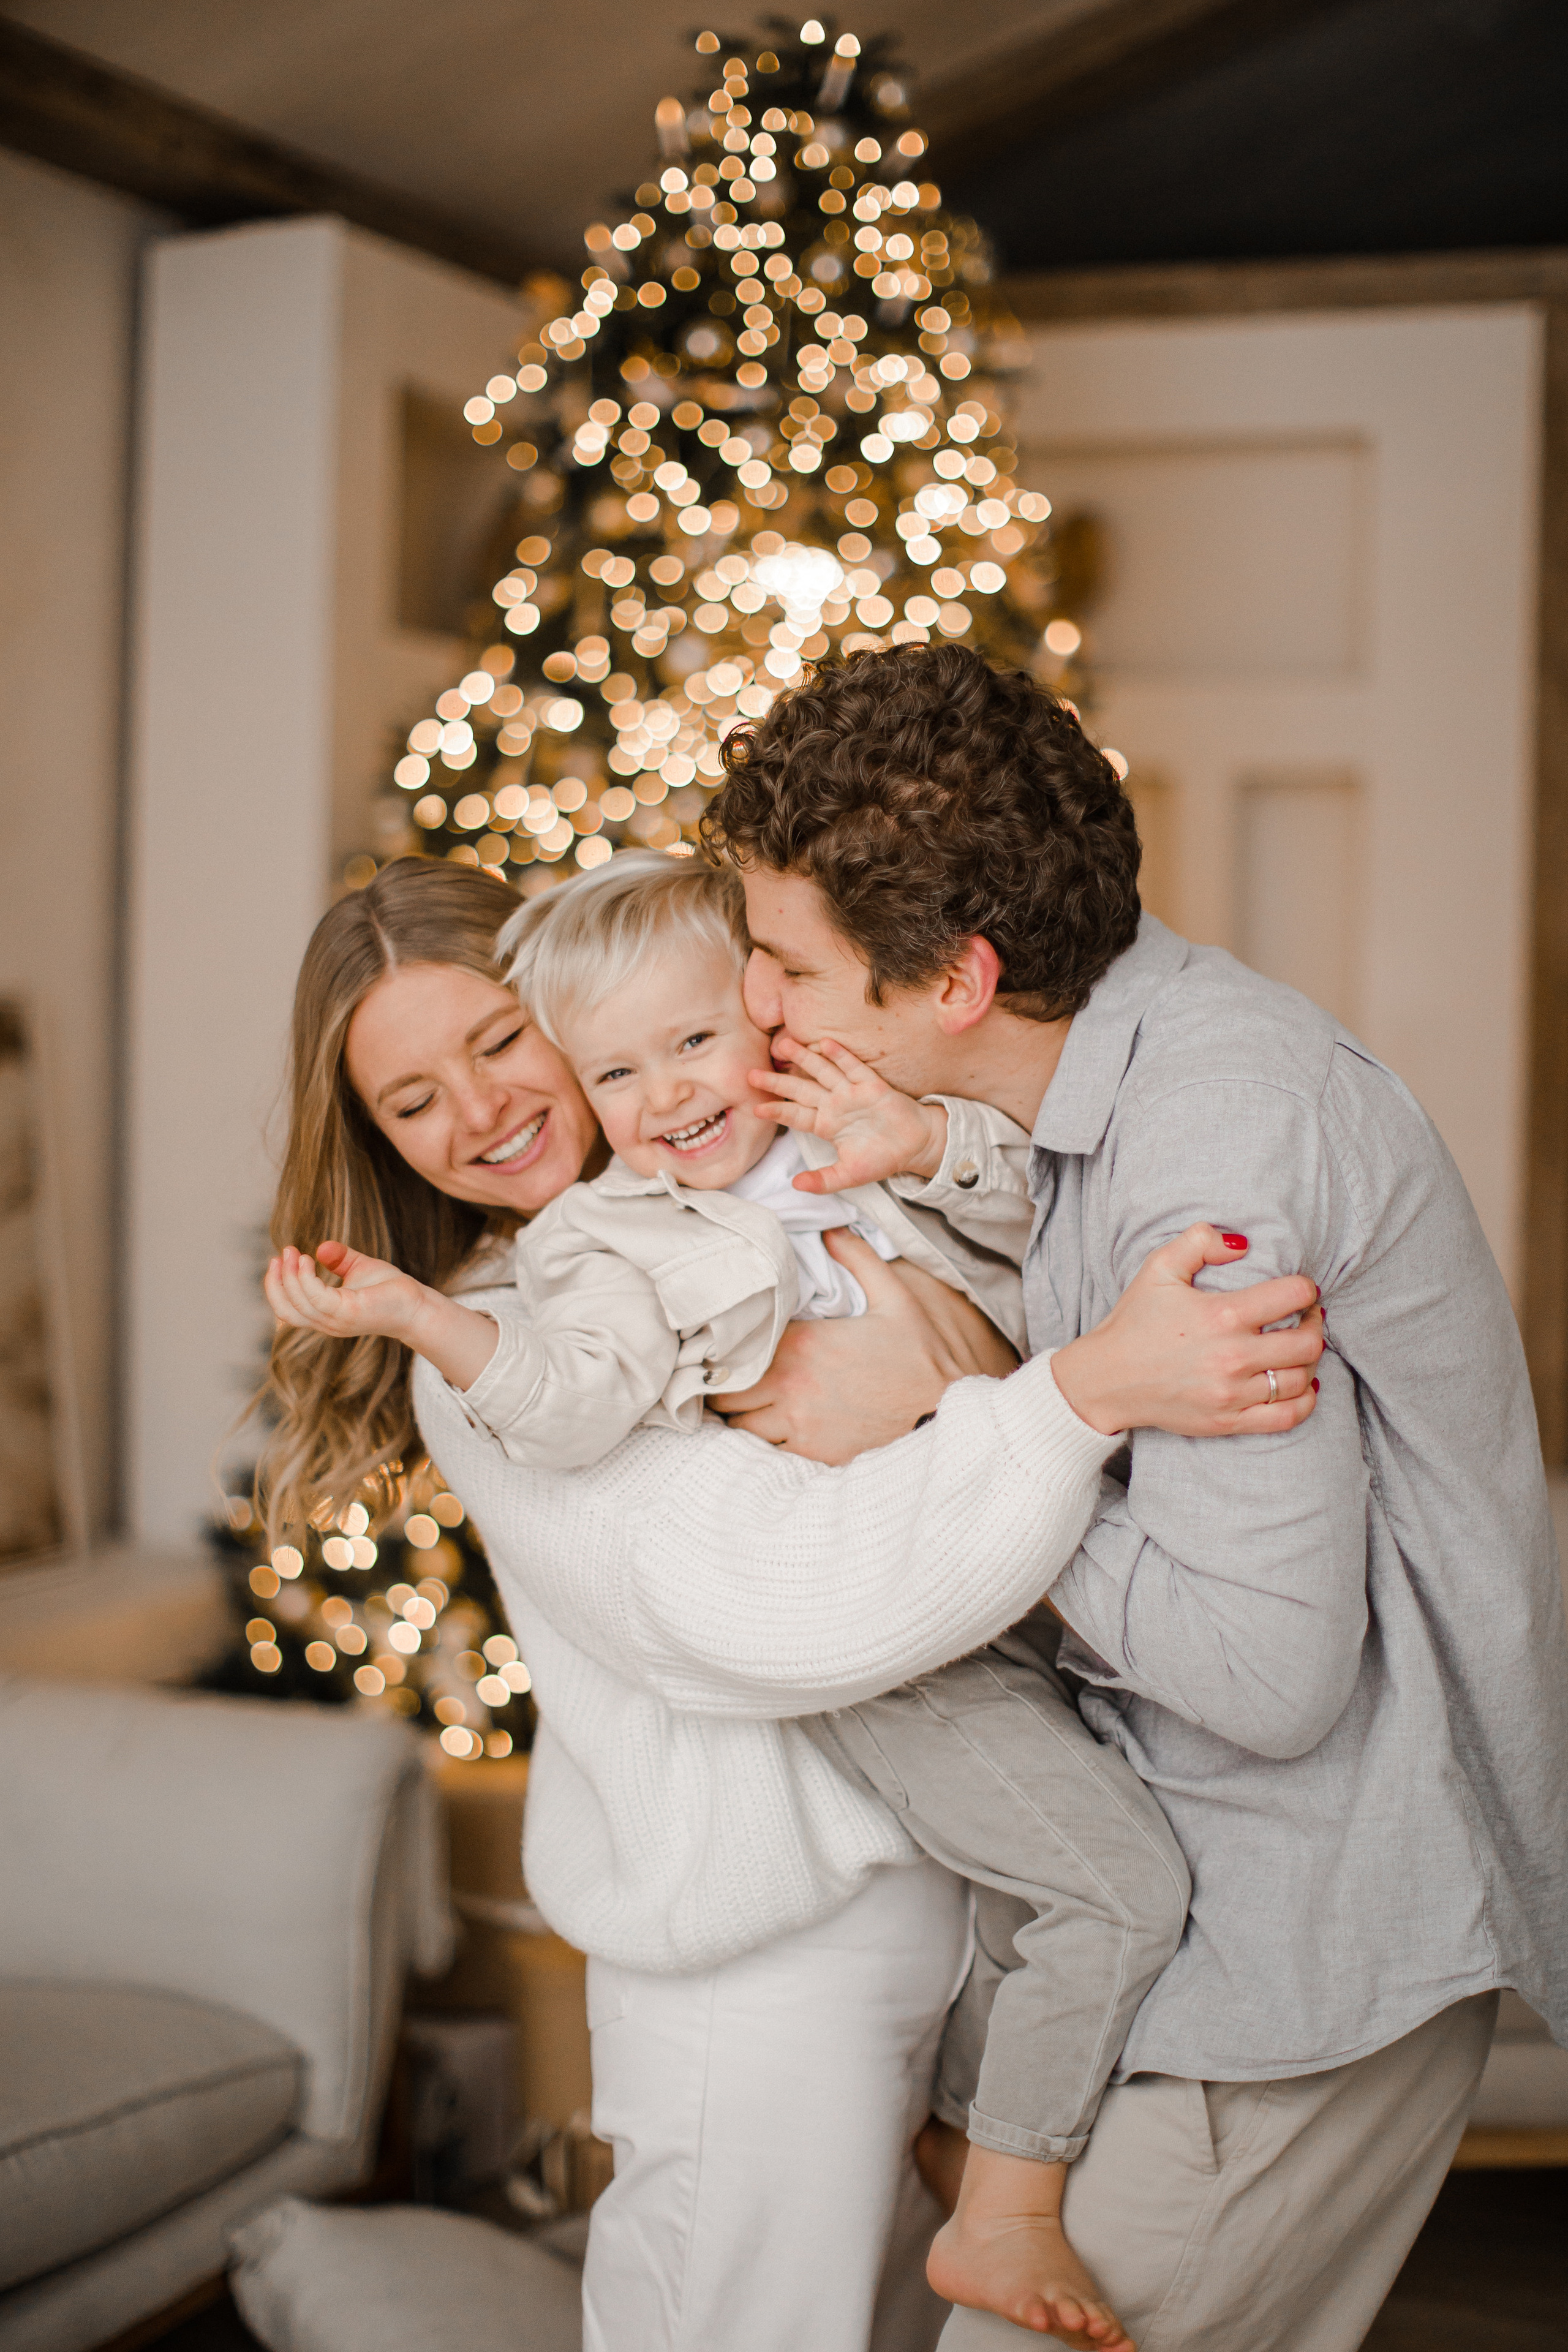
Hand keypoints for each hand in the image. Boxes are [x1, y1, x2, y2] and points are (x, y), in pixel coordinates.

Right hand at [264, 1242, 498, 1390]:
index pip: (287, 1310)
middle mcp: (327, 1323)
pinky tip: (309, 1259)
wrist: (417, 1305)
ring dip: (289, 1276)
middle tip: (283, 1253)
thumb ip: (338, 1259)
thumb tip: (320, 1248)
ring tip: (294, 1253)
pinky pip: (317, 1297)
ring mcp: (337, 1320)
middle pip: (285, 1310)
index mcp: (325, 1316)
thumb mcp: (358, 1268)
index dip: (276, 1286)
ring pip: (297, 1304)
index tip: (280, 1258)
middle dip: (276, 1282)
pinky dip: (306, 1278)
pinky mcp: (349, 1312)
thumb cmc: (389, 1289)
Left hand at [711, 1229, 1016, 1461]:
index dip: (729, 1350)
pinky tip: (784, 1426)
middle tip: (739, 1376)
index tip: (732, 1346)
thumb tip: (830, 1230)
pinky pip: (771, 1452)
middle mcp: (791, 1389)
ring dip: (745, 1415)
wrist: (947, 1412)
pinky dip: (769, 1440)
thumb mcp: (895, 1298)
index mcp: (802, 1346)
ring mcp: (801, 1427)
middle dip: (728, 1386)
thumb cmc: (921, 1357)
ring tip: (758, 1402)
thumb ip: (858, 1260)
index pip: (735, 1353)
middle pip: (727, 1396)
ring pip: (743, 1428)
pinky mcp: (815, 1455)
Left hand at [749, 1035, 947, 1194]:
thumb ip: (822, 1181)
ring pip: (822, 1072)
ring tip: (784, 1044)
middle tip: (751, 1074)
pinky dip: (840, 1056)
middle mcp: (834, 1105)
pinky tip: (825, 1043)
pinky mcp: (872, 1086)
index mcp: (826, 1125)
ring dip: (804, 1059)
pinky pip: (853, 1068)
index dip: (776, 1111)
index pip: (795, 1116)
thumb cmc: (881, 1158)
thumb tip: (794, 1185)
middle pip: (800, 1090)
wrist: (914, 1146)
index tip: (755, 1108)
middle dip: (776, 1082)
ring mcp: (851, 1093)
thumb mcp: (848, 1175)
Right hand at [1050, 1225, 1323, 1438]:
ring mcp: (1232, 1394)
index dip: (1305, 1288)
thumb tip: (1241, 1243)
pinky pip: (1286, 1417)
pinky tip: (1302, 1384)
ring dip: (1310, 1359)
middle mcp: (1232, 1356)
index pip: (1292, 1295)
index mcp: (1221, 1315)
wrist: (1106, 1379)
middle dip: (1314, 1323)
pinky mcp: (1227, 1421)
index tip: (1300, 1289)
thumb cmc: (1134, 1321)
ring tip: (1300, 1347)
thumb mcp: (1158, 1268)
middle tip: (1306, 1317)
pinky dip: (1305, 1401)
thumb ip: (1200, 1241)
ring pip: (1300, 1379)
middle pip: (1306, 1341)